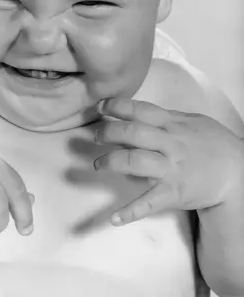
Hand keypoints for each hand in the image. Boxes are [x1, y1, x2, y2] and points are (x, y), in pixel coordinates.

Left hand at [93, 97, 243, 225]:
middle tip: (94, 135)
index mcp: (173, 124)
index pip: (140, 110)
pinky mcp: (173, 193)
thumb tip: (135, 111)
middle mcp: (170, 144)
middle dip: (108, 132)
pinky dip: (131, 211)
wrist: (237, 173)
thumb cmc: (213, 144)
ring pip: (135, 161)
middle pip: (133, 133)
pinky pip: (149, 202)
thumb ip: (165, 116)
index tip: (100, 106)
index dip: (117, 106)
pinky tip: (114, 218)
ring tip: (97, 164)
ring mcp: (171, 169)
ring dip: (111, 161)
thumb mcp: (192, 121)